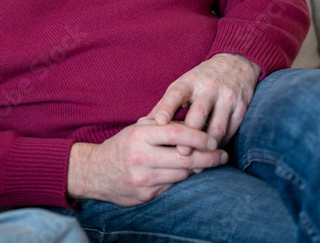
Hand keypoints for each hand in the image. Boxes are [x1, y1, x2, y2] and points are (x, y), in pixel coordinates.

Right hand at [67, 119, 227, 205]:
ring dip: (199, 169)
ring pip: (182, 174)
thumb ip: (163, 125)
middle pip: (185, 158)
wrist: (96, 172)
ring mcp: (143, 178)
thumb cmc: (123, 146)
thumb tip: (194, 125)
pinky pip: (173, 186)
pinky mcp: (146, 195)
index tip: (214, 139)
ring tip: (209, 163)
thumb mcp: (138, 129)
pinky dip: (183, 179)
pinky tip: (188, 173)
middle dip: (210, 157)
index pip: (177, 133)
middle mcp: (141, 157)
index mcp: (140, 136)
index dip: (200, 136)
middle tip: (223, 155)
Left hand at [147, 53, 261, 148]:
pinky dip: (222, 144)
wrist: (235, 65)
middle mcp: (208, 88)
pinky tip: (212, 154)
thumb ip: (164, 105)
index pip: (176, 94)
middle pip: (199, 113)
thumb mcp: (181, 86)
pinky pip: (231, 130)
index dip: (166, 108)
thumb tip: (142, 124)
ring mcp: (227, 97)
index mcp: (189, 82)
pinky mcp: (241, 107)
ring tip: (198, 162)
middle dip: (190, 135)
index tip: (158, 122)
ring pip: (217, 126)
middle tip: (181, 153)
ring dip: (207, 146)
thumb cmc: (200, 80)